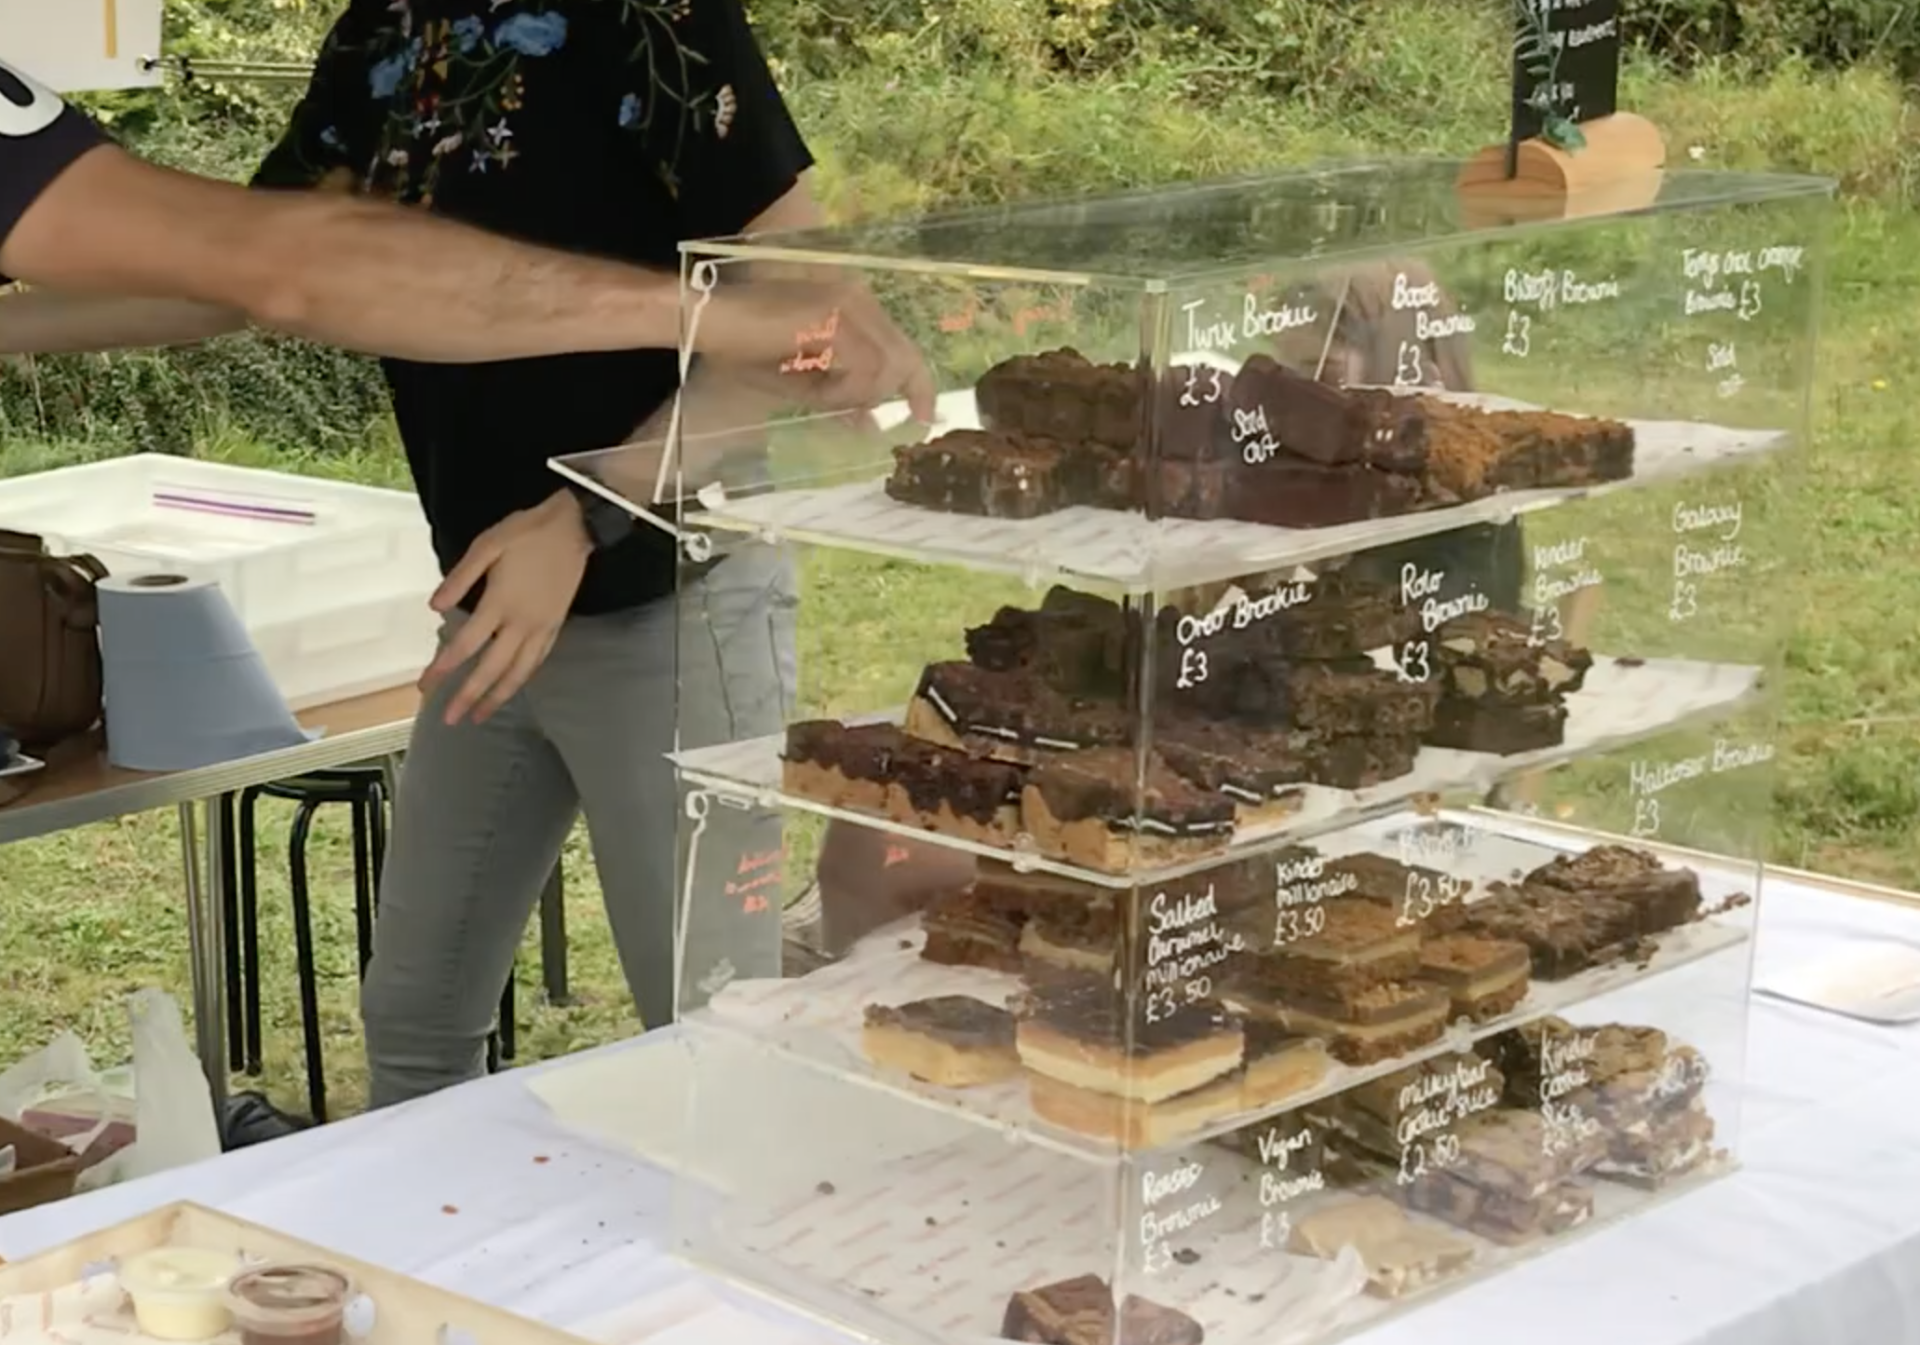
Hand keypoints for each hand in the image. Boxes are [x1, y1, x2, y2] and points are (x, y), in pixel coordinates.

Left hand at [421, 491, 591, 725]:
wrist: (574, 527)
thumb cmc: (526, 532)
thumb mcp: (487, 545)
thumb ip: (460, 578)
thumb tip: (435, 607)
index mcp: (500, 602)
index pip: (467, 644)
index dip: (444, 667)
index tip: (426, 685)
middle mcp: (521, 623)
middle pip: (492, 668)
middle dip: (468, 695)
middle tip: (449, 719)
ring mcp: (541, 627)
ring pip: (518, 672)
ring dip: (497, 697)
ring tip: (478, 716)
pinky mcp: (555, 626)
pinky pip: (537, 661)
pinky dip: (521, 679)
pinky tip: (510, 689)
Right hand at [699, 278, 936, 422]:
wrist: (710, 320)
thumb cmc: (744, 348)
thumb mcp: (802, 382)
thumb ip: (840, 398)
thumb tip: (870, 424)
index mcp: (853, 303)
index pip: (902, 343)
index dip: (918, 382)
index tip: (924, 416)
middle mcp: (857, 297)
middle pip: (904, 353)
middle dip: (907, 393)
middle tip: (911, 422)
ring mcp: (847, 305)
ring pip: (885, 366)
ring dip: (857, 394)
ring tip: (821, 396)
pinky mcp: (835, 320)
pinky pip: (862, 369)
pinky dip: (843, 390)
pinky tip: (816, 391)